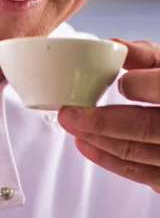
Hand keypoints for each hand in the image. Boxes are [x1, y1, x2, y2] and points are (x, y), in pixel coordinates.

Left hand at [57, 39, 159, 192]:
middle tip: (68, 113)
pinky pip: (139, 173)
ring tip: (71, 125)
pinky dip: (107, 159)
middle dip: (101, 122)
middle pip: (145, 127)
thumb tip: (115, 44)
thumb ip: (148, 56)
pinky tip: (86, 144)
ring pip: (136, 153)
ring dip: (98, 140)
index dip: (139, 85)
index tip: (119, 82)